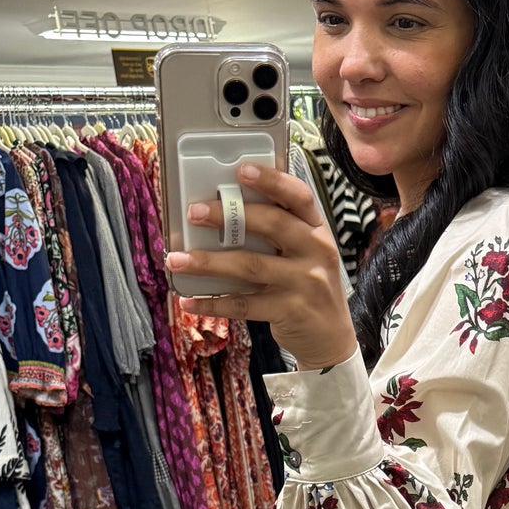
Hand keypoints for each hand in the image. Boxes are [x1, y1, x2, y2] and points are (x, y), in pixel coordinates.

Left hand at [165, 162, 357, 367]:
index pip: (299, 196)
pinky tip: (189, 301)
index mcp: (317, 230)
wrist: (332, 339)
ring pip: (250, 265)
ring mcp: (305, 283)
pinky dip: (213, 303)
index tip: (241, 169)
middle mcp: (317, 252)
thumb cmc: (309, 288)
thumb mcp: (306, 255)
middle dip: (228, 216)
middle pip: (272, 224)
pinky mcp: (291, 311)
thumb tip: (224, 213)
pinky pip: (245, 304)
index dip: (271, 180)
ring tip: (176, 259)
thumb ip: (279, 233)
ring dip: (208, 262)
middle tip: (194, 212)